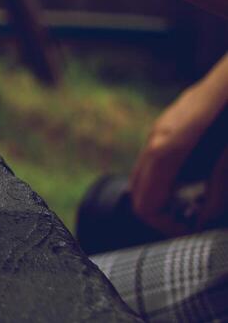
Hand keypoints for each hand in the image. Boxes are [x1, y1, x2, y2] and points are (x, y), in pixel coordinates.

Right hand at [131, 76, 227, 234]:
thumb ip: (217, 184)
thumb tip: (203, 216)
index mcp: (168, 149)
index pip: (147, 204)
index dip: (168, 227)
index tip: (194, 233)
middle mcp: (157, 138)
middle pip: (140, 192)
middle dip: (163, 215)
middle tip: (193, 224)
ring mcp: (162, 128)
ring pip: (146, 175)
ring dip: (166, 197)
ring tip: (198, 205)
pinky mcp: (172, 123)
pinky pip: (158, 160)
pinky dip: (169, 180)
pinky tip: (197, 180)